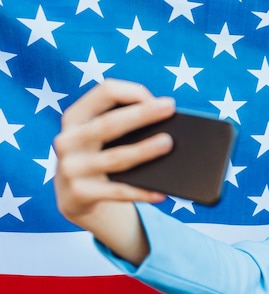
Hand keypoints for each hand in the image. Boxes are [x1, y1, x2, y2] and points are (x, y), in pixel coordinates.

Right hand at [53, 79, 175, 263]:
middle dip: (142, 114)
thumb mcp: (98, 134)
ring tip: (168, 144)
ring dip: (144, 150)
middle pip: (109, 124)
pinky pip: (118, 192)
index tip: (157, 100)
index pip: (104, 92)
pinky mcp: (80, 193)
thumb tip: (164, 123)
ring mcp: (72, 168)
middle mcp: (68, 140)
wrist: (73, 196)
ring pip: (116, 158)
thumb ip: (120, 122)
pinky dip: (141, 192)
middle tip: (169, 107)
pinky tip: (161, 193)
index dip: (132, 92)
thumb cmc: (98, 154)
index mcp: (74, 117)